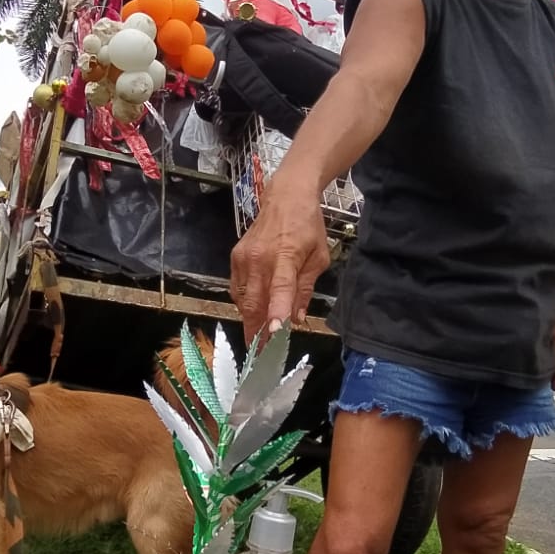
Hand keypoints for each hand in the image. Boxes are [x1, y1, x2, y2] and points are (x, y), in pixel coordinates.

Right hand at [230, 180, 330, 342]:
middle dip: (256, 332)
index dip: (275, 313)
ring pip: (242, 300)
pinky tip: (255, 311)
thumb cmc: (308, 226)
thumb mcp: (319, 257)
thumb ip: (305, 289)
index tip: (273, 336)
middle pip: (254, 302)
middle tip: (261, 357)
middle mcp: (259, 258)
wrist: (286, 195)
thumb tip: (295, 319)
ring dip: (250, 321)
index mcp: (285, 256)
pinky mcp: (235, 257)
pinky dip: (245, 304)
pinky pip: (237, 289)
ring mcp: (243, 257)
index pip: (279, 290)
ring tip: (259, 340)